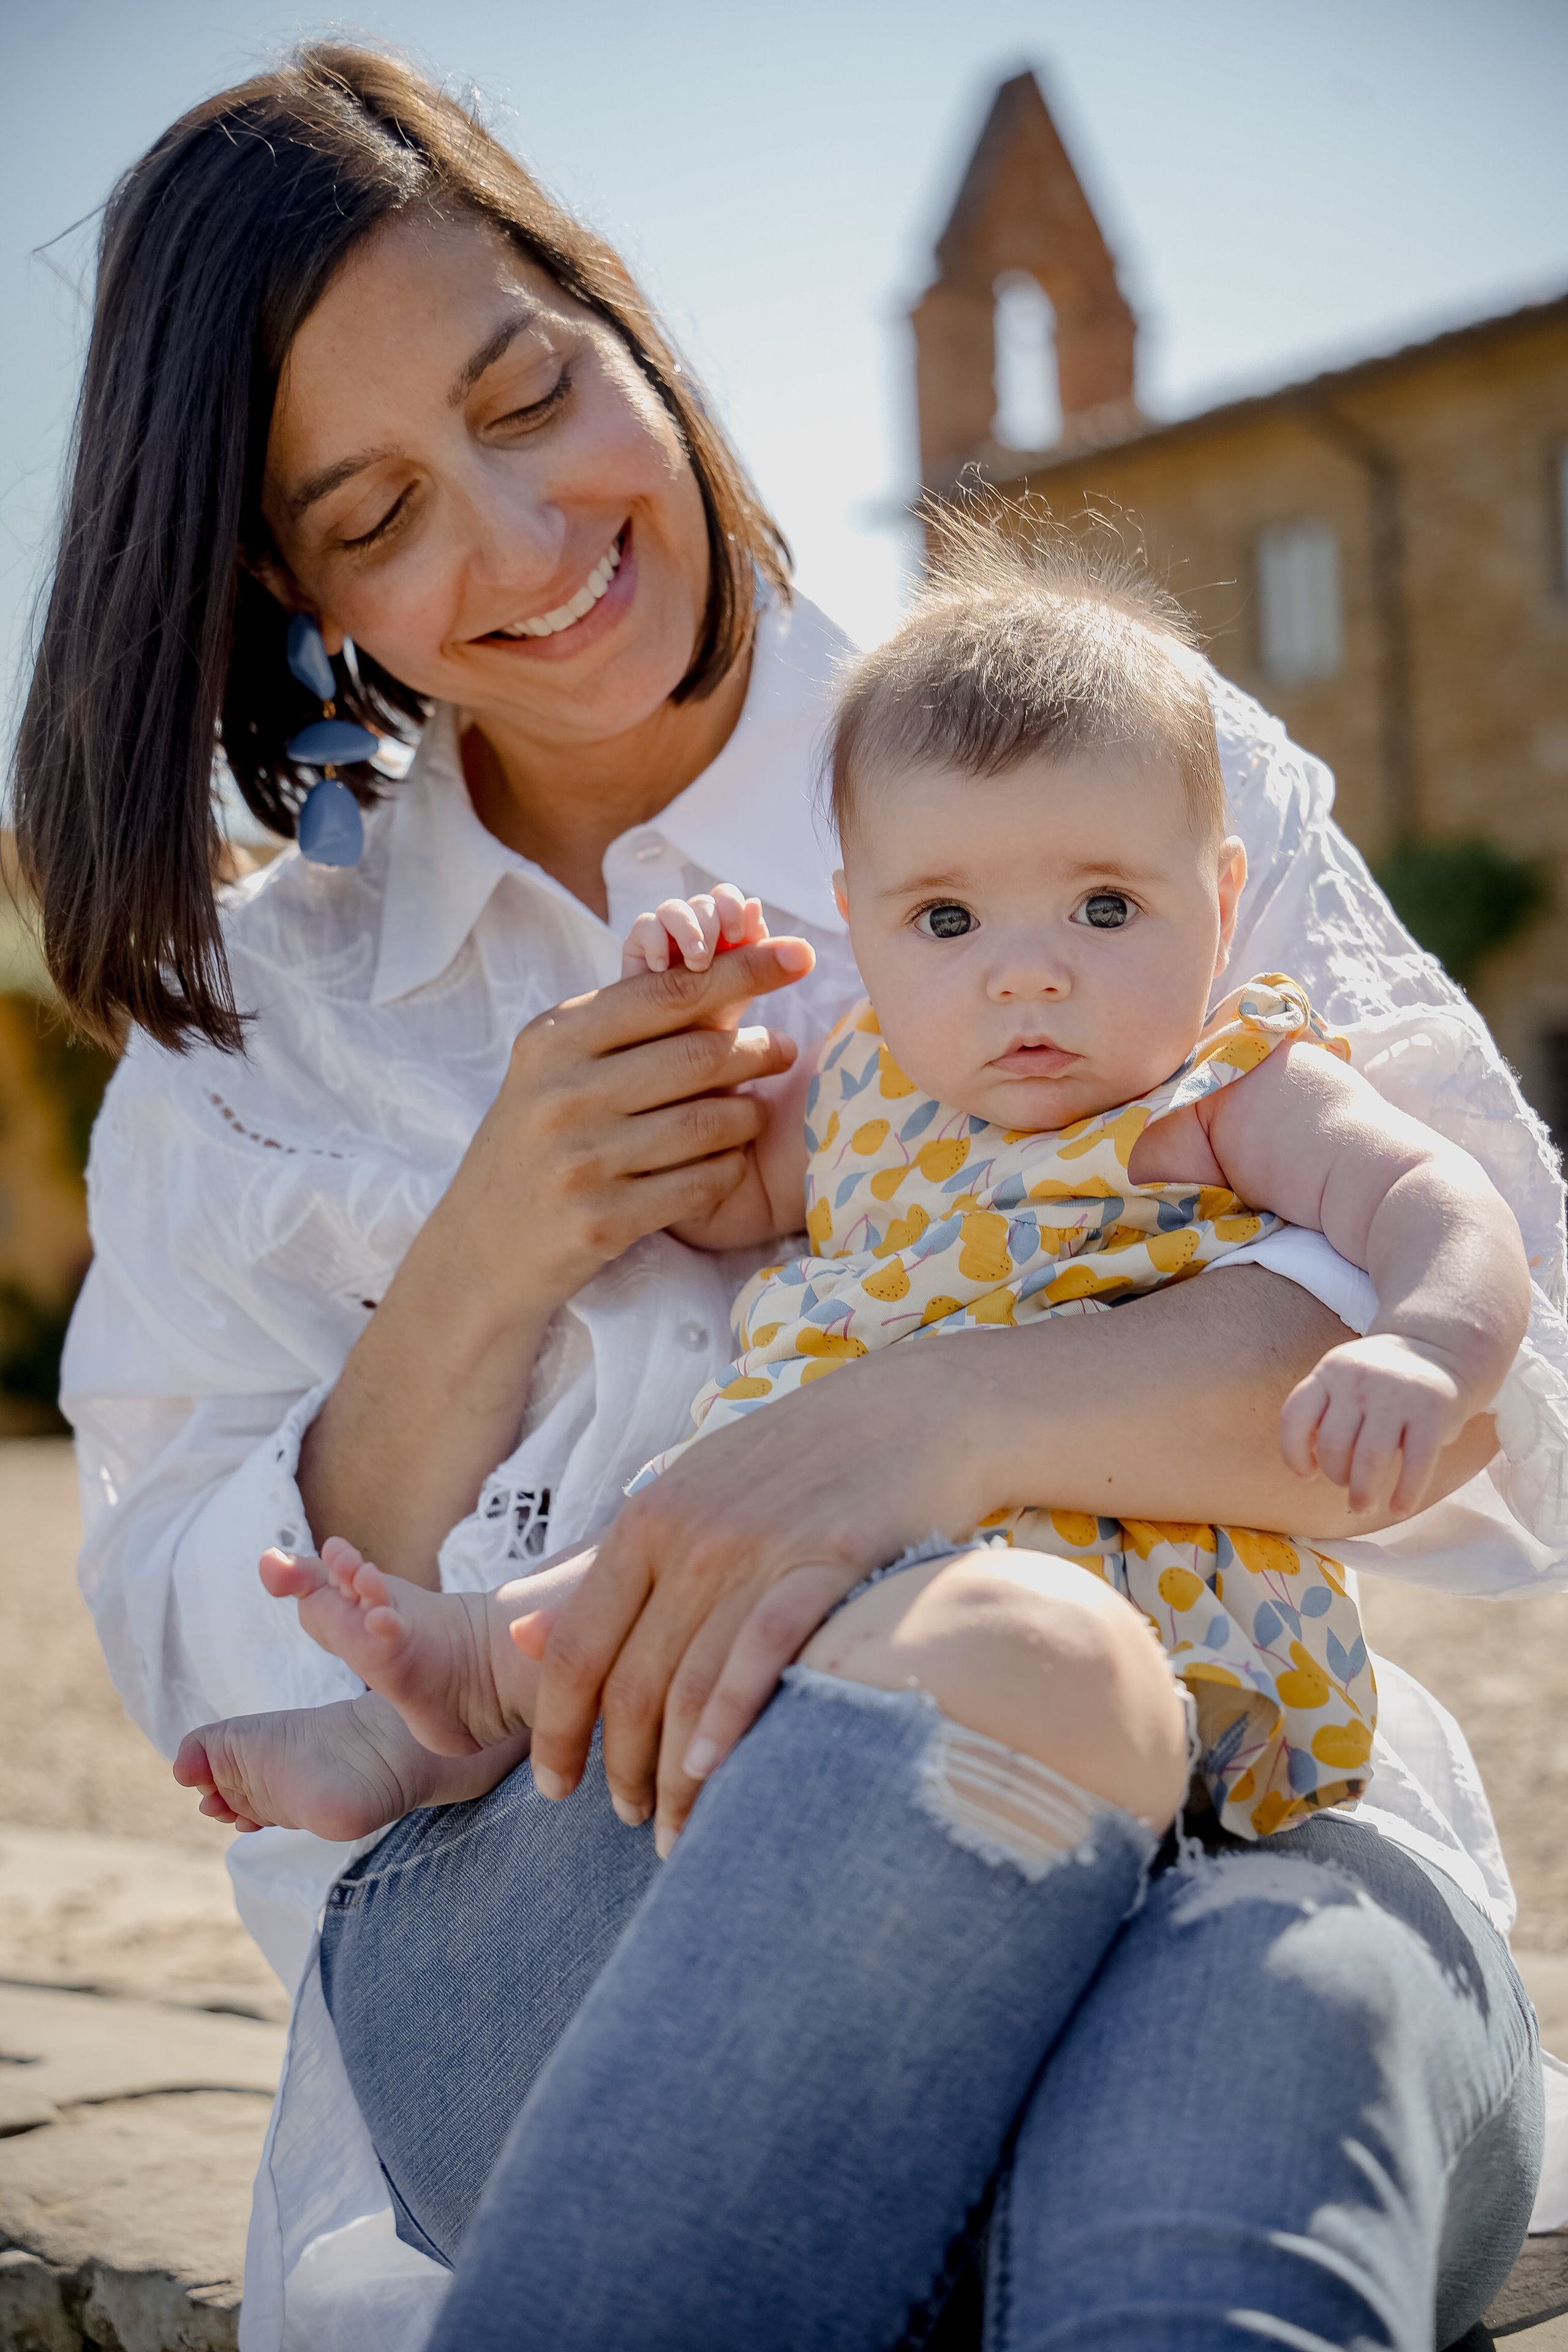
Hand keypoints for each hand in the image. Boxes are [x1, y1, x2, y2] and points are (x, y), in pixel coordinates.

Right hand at [441, 935, 813, 1315]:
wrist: (481, 1248)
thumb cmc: (537, 1143)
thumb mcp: (556, 1069)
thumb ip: (624, 1022)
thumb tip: (722, 965)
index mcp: (554, 1039)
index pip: (668, 992)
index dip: (744, 970)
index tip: (798, 954)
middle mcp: (563, 1094)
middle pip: (700, 1055)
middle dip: (760, 1047)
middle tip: (783, 1049)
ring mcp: (582, 1161)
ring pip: (710, 1122)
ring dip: (748, 1115)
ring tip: (752, 1110)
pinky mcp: (603, 1221)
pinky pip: (701, 1184)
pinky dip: (728, 1170)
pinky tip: (726, 1163)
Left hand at [526, 1338, 1003, 1851]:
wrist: (914, 1410)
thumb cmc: (797, 1461)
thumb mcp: (688, 1494)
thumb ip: (606, 1567)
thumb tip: (519, 1635)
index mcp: (646, 1520)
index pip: (577, 1647)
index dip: (556, 1730)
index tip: (554, 1788)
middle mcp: (690, 1536)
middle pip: (631, 1682)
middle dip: (621, 1768)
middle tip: (629, 1818)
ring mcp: (758, 1550)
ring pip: (693, 1688)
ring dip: (676, 1776)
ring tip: (676, 1830)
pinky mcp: (829, 1561)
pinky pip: (763, 1657)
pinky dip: (732, 1722)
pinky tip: (717, 1776)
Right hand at [622, 886, 768, 1030]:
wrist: (680, 1049)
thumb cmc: (714, 1015)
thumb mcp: (742, 986)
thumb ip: (754, 950)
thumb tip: (756, 903)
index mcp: (724, 930)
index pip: (727, 898)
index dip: (733, 907)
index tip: (738, 936)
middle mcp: (696, 928)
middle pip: (703, 901)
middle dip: (713, 924)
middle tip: (713, 959)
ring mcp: (666, 935)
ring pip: (674, 908)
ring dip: (688, 929)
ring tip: (696, 963)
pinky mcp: (639, 947)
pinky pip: (645, 924)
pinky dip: (655, 941)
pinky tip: (661, 969)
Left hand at [1279, 1332, 1468, 1512]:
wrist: (1439, 1350)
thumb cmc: (1380, 1380)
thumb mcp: (1343, 1377)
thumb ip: (1323, 1409)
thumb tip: (1304, 1461)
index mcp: (1330, 1371)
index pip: (1296, 1416)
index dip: (1294, 1453)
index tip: (1307, 1474)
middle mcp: (1360, 1380)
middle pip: (1334, 1444)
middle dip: (1336, 1475)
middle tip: (1345, 1486)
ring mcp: (1397, 1395)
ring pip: (1369, 1458)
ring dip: (1363, 1492)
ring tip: (1363, 1506)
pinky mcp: (1433, 1412)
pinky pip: (1415, 1463)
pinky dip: (1405, 1493)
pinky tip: (1399, 1508)